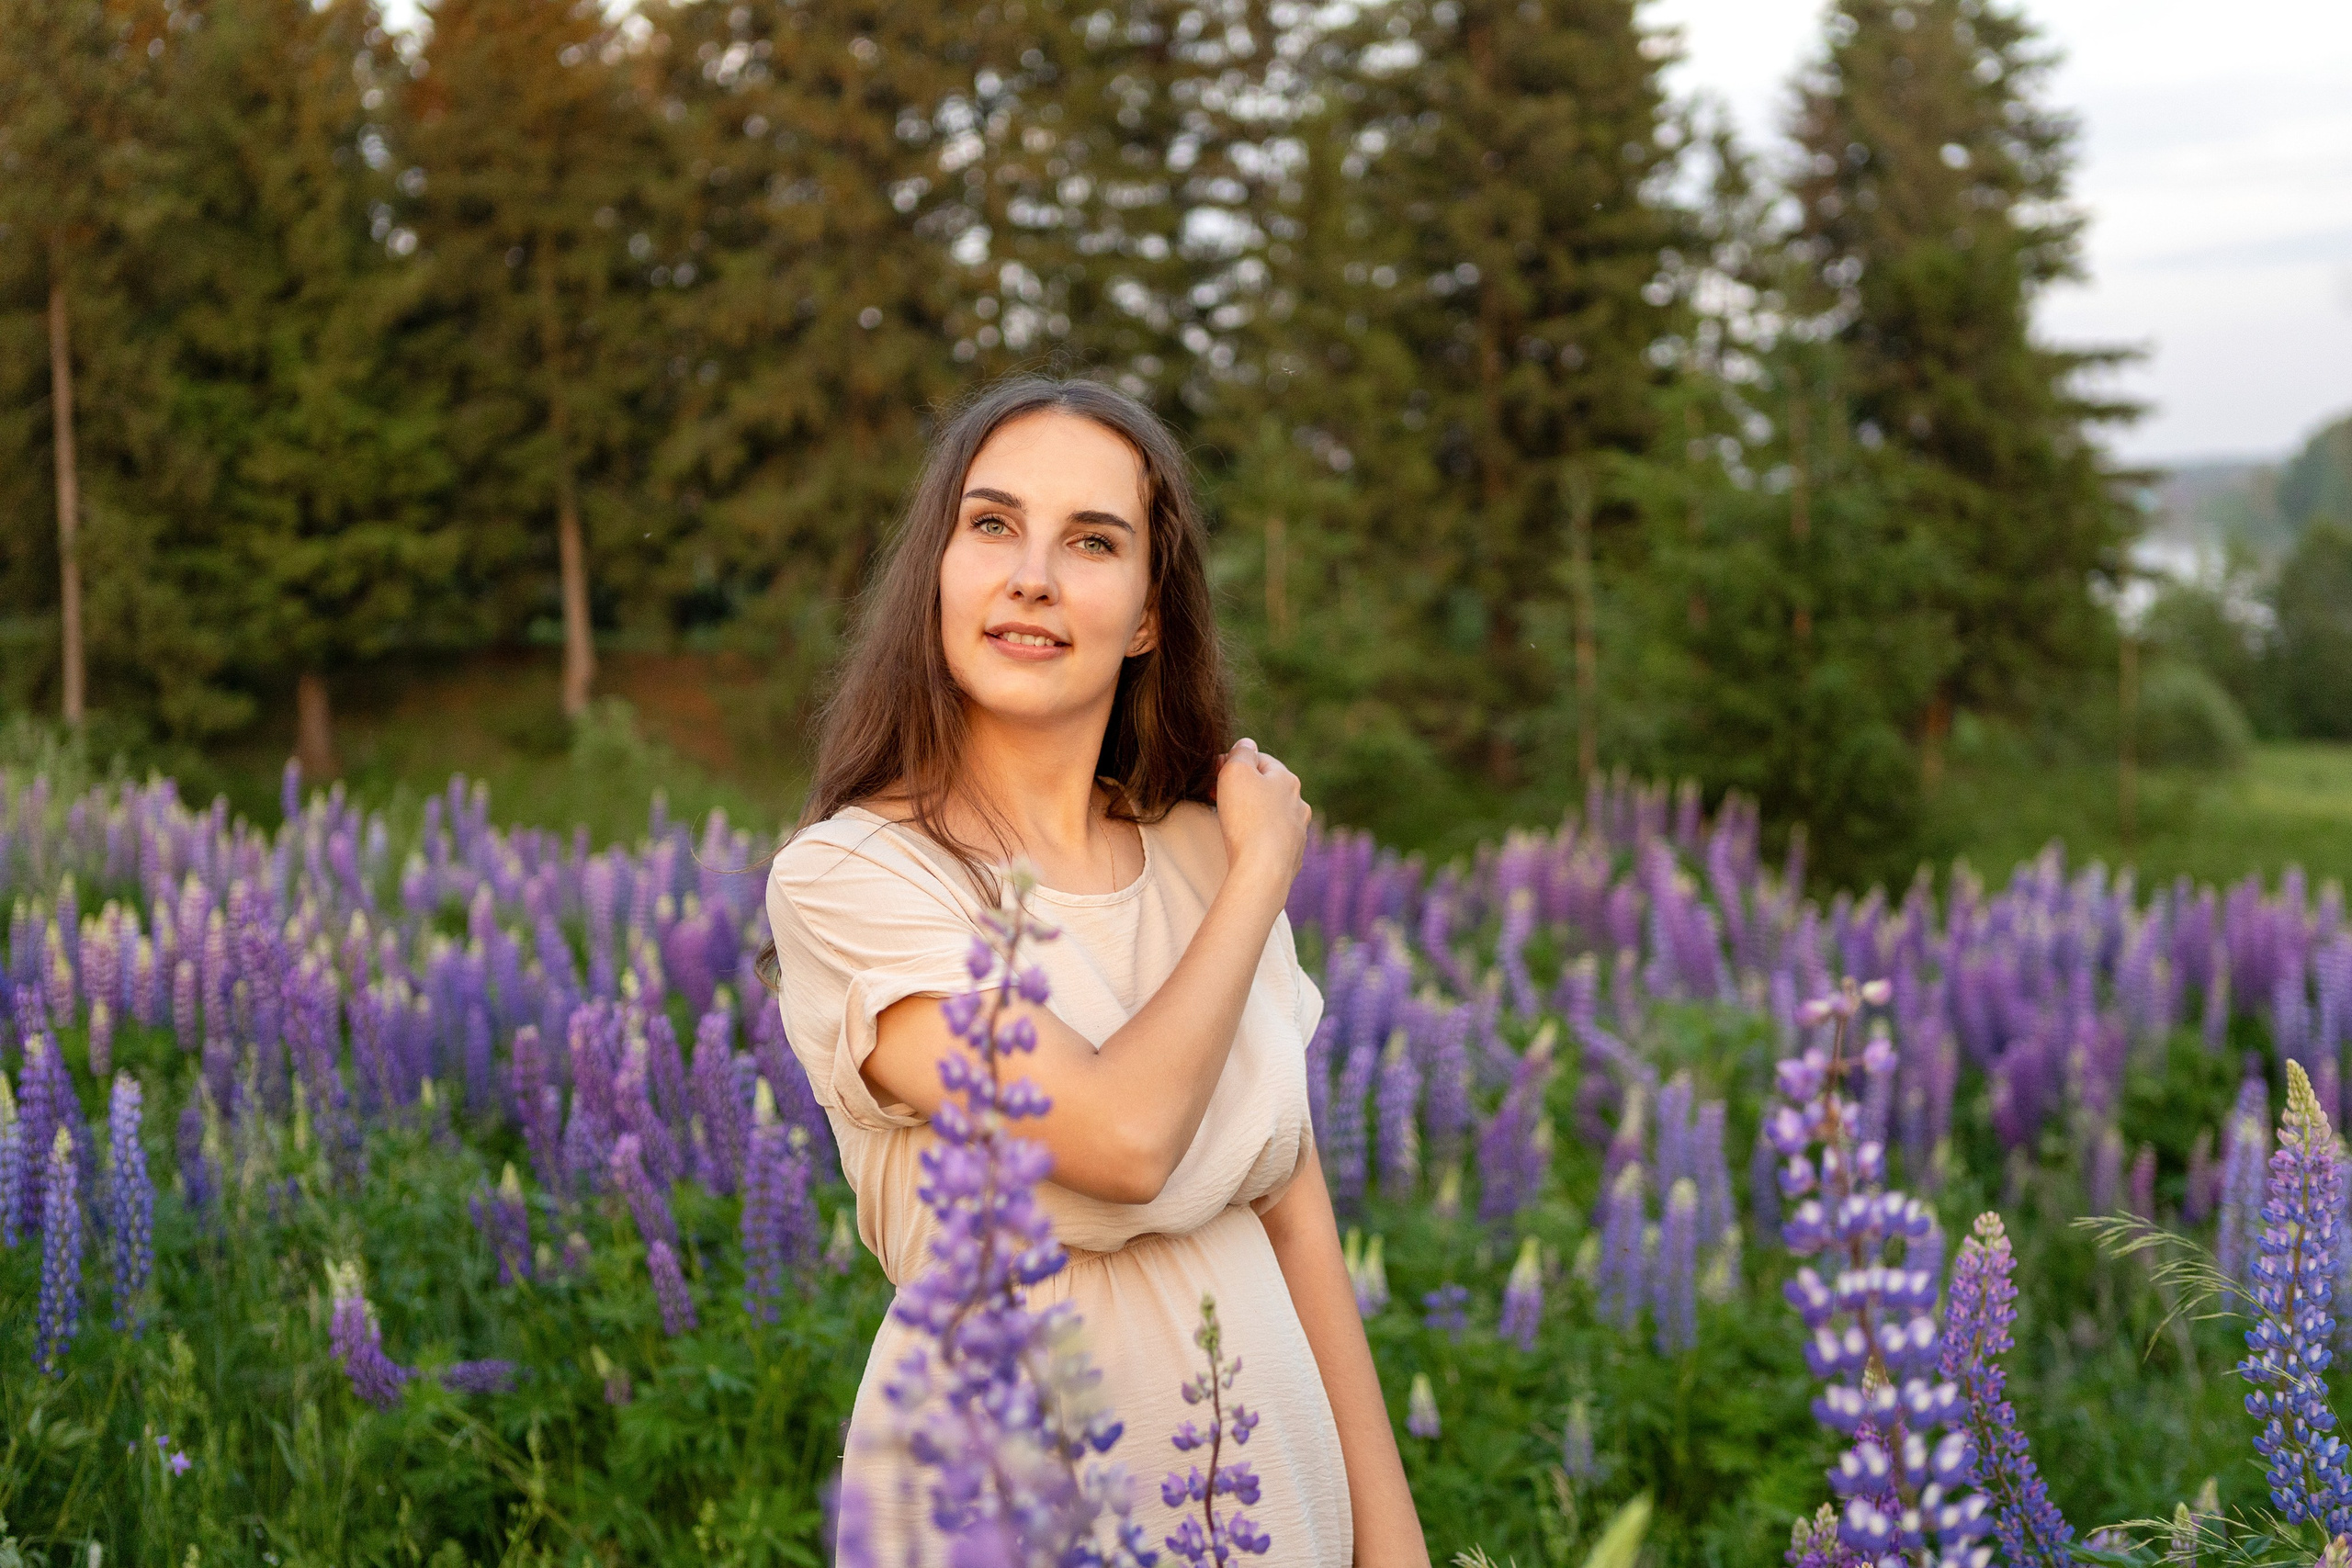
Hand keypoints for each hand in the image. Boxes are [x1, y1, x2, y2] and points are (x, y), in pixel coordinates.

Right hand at [1213, 737, 1309, 887]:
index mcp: (1287, 779)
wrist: (1263, 869)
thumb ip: (1240, 752)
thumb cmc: (1247, 817)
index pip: (1259, 759)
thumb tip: (1246, 745)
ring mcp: (1298, 831)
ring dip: (1251, 813)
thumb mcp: (1236, 771)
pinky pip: (1272, 839)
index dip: (1234, 763)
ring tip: (1229, 822)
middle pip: (1266, 787)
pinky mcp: (1292, 855)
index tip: (1213, 775)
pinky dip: (1257, 837)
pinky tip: (1244, 844)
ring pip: (1270, 814)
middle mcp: (1298, 803)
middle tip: (1215, 798)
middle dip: (1242, 789)